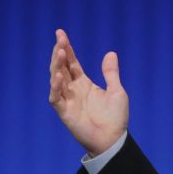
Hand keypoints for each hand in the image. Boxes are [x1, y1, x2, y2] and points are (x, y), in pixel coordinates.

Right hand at [48, 29, 128, 155]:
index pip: (72, 62)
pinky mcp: (64, 112)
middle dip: (59, 52)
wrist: (113, 139)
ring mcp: (67, 100)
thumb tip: (110, 53)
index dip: (66, 49)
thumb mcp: (117, 91)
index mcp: (84, 83)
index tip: (61, 33)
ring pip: (56, 79)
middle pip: (62, 67)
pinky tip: (58, 76)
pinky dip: (55, 87)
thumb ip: (111, 73)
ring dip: (56, 66)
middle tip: (59, 38)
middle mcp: (73, 89)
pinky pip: (55, 98)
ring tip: (58, 52)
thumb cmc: (115, 117)